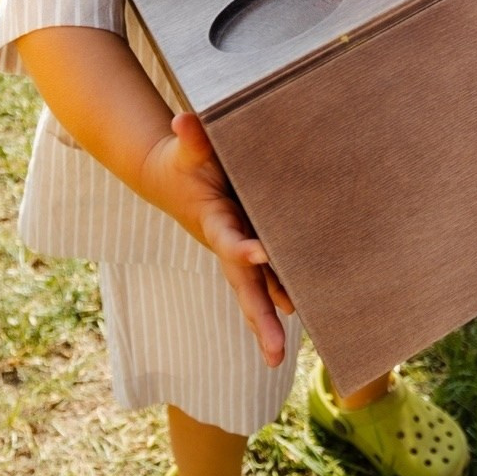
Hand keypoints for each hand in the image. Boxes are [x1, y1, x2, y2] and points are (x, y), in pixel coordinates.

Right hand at [139, 113, 292, 365]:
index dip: (242, 248)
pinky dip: (283, 299)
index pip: (229, 240)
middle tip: (274, 354)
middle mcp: (227, 244)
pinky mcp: (250, 249)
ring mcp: (239, 250)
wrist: (169, 180)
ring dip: (269, 322)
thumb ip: (191, 138)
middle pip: (245, 287)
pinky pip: (269, 279)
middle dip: (259, 319)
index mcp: (213, 222)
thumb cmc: (183, 162)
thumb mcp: (186, 150)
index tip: (259, 254)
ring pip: (258, 292)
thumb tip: (183, 119)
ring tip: (280, 356)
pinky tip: (307, 315)